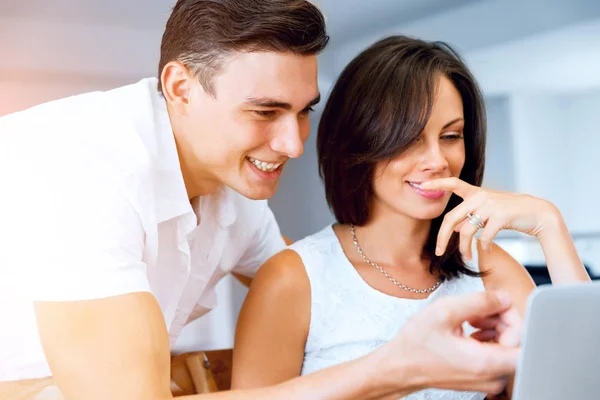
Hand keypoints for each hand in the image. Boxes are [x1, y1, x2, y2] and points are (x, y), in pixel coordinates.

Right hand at [376, 291, 520, 395]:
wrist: (401, 367)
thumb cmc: (417, 344)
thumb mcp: (445, 312)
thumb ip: (479, 301)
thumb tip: (504, 298)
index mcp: (486, 363)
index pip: (524, 340)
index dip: (513, 316)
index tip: (495, 305)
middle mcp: (492, 376)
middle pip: (517, 342)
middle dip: (502, 320)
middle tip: (477, 309)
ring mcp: (488, 380)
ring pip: (508, 347)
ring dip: (494, 327)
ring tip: (471, 318)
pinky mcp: (482, 378)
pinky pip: (498, 355)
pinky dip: (488, 338)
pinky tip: (469, 329)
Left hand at [421, 177, 559, 258]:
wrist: (538, 214)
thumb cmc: (510, 214)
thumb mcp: (488, 213)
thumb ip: (470, 217)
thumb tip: (453, 228)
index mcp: (476, 193)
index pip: (453, 183)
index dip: (437, 183)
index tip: (421, 185)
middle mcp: (481, 196)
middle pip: (451, 217)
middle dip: (442, 237)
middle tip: (438, 251)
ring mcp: (491, 205)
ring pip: (466, 231)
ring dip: (464, 248)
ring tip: (467, 257)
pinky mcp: (501, 215)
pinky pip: (483, 236)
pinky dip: (482, 247)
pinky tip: (484, 251)